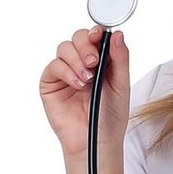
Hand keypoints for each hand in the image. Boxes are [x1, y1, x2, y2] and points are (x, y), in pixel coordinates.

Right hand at [39, 23, 130, 161]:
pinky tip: (77, 84)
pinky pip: (54, 65)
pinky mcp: (51, 83)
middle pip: (77, 37)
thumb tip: (118, 35)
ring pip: (64, 48)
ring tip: (87, 79)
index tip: (99, 36)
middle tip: (94, 62)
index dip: (96, 32)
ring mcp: (65, 72)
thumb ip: (120, 59)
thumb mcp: (121, 85)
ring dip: (76, 60)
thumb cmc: (110, 118)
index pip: (95, 36)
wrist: (97, 141)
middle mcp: (81, 64)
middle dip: (86, 45)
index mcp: (100, 61)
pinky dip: (66, 71)